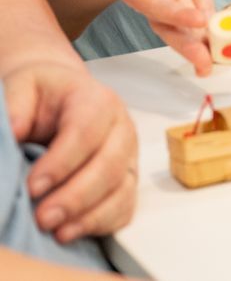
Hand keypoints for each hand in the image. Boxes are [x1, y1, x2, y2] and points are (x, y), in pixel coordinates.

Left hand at [4, 60, 136, 242]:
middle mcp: (121, 128)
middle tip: (42, 218)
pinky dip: (102, 224)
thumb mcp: (24, 86)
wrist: (62, 98)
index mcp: (97, 100)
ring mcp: (129, 155)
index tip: (33, 187)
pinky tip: (72, 233)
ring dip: (90, 215)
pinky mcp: (127, 179)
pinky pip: (125, 206)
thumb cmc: (43, 95)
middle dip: (77, 196)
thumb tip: (13, 130)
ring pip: (122, 188)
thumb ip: (16, 103)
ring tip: (57, 232)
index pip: (87, 131)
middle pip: (111, 164)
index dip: (62, 162)